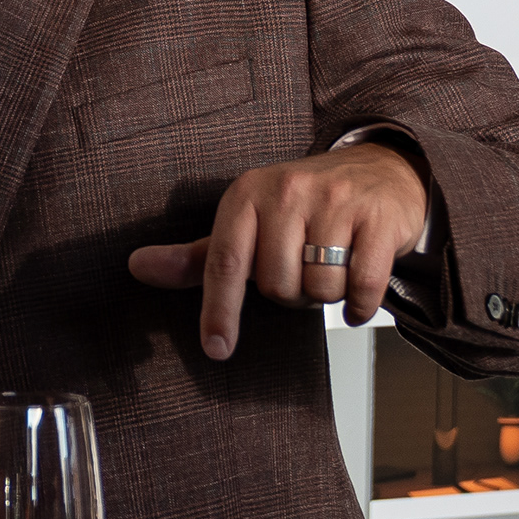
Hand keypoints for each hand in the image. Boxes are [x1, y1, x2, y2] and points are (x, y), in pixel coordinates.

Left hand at [126, 141, 428, 356]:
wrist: (380, 170)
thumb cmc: (305, 205)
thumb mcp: (247, 223)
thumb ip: (197, 256)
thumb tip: (138, 267)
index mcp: (247, 194)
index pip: (224, 262)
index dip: (219, 310)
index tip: (216, 348)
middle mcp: (288, 190)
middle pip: (276, 285)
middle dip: (291, 294)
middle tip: (303, 269)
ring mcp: (336, 201)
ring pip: (319, 288)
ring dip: (326, 295)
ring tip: (332, 267)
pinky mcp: (377, 218)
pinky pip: (361, 286)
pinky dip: (360, 304)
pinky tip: (358, 293)